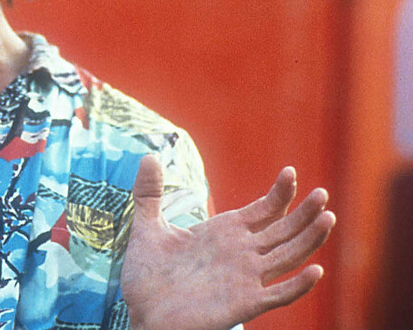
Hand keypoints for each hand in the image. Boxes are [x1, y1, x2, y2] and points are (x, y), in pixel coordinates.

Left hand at [122, 155, 334, 329]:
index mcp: (224, 233)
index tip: (290, 172)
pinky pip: (278, 295)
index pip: (263, 210)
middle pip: (283, 229)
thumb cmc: (148, 274)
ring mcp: (245, 278)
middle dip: (304, 212)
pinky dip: (298, 285)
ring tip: (328, 217)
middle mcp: (241, 253)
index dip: (279, 193)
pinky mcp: (244, 303)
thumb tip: (148, 156)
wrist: (141, 312)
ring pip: (288, 256)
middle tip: (322, 192)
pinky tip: (315, 271)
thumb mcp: (148, 228)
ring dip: (309, 240)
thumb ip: (150, 194)